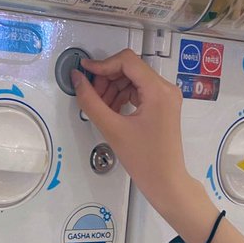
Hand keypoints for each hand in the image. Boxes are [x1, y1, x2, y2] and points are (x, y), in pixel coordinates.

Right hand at [72, 50, 204, 226]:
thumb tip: (78, 80)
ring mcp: (165, 97)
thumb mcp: (112, 128)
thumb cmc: (147, 161)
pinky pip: (138, 91)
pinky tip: (111, 111)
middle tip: (92, 94)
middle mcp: (165, 89)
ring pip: (132, 79)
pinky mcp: (162, 106)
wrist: (165, 181)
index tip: (85, 70)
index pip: (127, 61)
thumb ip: (90, 101)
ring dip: (112, 88)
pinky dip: (122, 96)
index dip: (103, 64)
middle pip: (129, 68)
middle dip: (107, 78)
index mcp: (158, 91)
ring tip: (101, 107)